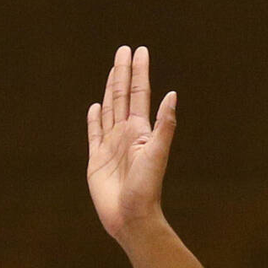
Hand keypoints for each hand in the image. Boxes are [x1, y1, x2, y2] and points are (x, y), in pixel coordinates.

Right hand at [87, 44, 177, 241]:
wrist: (131, 218)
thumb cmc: (147, 189)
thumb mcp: (157, 154)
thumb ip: (164, 125)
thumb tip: (173, 94)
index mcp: (140, 131)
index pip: (140, 94)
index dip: (139, 72)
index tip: (139, 51)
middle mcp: (126, 135)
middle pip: (123, 96)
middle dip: (123, 72)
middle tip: (124, 49)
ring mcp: (111, 145)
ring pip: (109, 109)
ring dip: (111, 89)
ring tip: (114, 71)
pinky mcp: (97, 159)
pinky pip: (94, 132)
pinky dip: (94, 118)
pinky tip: (95, 106)